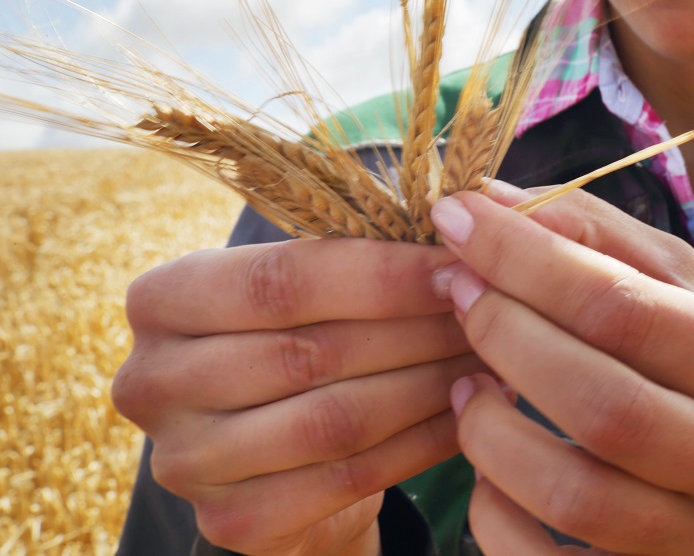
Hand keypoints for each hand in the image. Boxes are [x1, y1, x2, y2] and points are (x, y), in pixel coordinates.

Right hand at [112, 238, 485, 555]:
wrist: (272, 455)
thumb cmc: (297, 342)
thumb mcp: (305, 287)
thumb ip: (357, 253)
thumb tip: (468, 219)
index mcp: (163, 299)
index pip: (282, 279)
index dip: (383, 273)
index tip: (460, 264)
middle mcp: (154, 381)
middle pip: (311, 351)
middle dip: (417, 329)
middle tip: (489, 312)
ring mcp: (186, 461)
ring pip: (336, 419)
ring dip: (430, 385)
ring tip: (492, 358)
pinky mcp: (233, 521)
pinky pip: (352, 476)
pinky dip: (424, 441)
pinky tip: (472, 412)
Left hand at [430, 183, 693, 554]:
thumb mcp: (677, 283)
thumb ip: (591, 233)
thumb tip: (487, 200)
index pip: (625, 309)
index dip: (524, 261)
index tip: (457, 221)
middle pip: (602, 405)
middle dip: (505, 337)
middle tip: (456, 293)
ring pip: (572, 497)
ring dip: (489, 430)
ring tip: (465, 381)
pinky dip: (492, 509)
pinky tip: (487, 456)